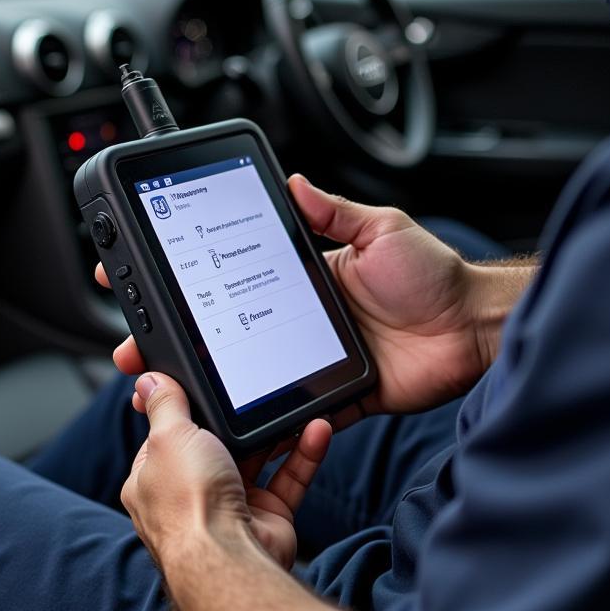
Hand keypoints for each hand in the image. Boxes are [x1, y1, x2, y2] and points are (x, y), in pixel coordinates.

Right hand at [97, 174, 521, 420]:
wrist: (475, 328)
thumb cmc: (433, 276)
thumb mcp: (380, 230)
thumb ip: (334, 212)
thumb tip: (293, 182)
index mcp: (304, 279)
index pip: (236, 278)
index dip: (193, 280)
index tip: (150, 272)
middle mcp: (301, 320)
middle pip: (227, 331)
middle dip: (179, 338)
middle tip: (134, 344)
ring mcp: (313, 362)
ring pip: (249, 376)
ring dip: (209, 382)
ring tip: (167, 387)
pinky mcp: (336, 398)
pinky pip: (295, 415)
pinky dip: (266, 425)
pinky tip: (226, 428)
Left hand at [121, 373, 331, 571]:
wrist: (227, 560)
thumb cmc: (187, 504)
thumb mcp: (168, 436)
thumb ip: (165, 405)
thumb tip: (151, 380)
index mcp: (154, 478)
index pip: (168, 435)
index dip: (186, 410)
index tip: (207, 385)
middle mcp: (189, 495)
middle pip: (216, 445)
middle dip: (239, 421)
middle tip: (256, 391)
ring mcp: (228, 508)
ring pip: (258, 459)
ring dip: (278, 433)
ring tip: (294, 405)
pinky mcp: (266, 520)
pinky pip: (288, 479)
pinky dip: (304, 455)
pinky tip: (316, 429)